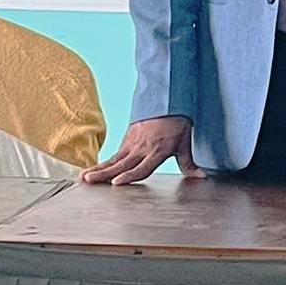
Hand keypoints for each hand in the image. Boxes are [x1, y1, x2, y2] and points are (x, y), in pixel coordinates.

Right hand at [82, 116, 201, 184]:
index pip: (141, 167)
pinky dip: (103, 162)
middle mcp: (142, 148)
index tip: (116, 183)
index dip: (129, 176)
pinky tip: (91, 171)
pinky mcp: (128, 138)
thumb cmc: (177, 124)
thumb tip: (201, 177)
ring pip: (114, 159)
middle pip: (121, 165)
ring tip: (84, 178)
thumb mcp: (185, 144)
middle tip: (89, 181)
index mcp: (157, 151)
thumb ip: (189, 164)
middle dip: (104, 174)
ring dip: (98, 169)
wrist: (168, 101)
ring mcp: (132, 143)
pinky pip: (115, 154)